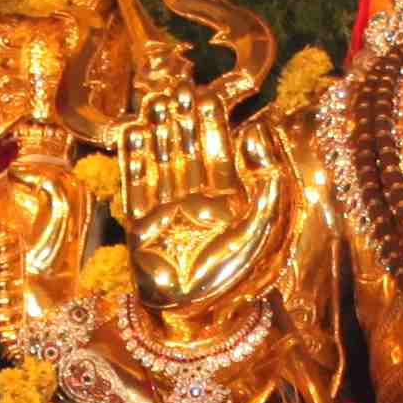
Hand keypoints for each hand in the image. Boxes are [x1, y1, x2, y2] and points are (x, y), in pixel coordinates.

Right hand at [109, 62, 294, 319]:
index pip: (220, 153)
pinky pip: (136, 185)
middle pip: (188, 152)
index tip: (208, 94)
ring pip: (162, 163)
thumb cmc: (237, 277)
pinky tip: (133, 133)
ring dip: (157, 132)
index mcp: (231, 203)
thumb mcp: (268, 222)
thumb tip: (259, 128)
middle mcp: (198, 204)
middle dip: (182, 121)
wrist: (196, 317)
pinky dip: (134, 159)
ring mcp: (167, 213)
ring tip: (153, 101)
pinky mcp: (141, 227)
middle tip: (177, 86)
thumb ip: (269, 176)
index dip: (213, 123)